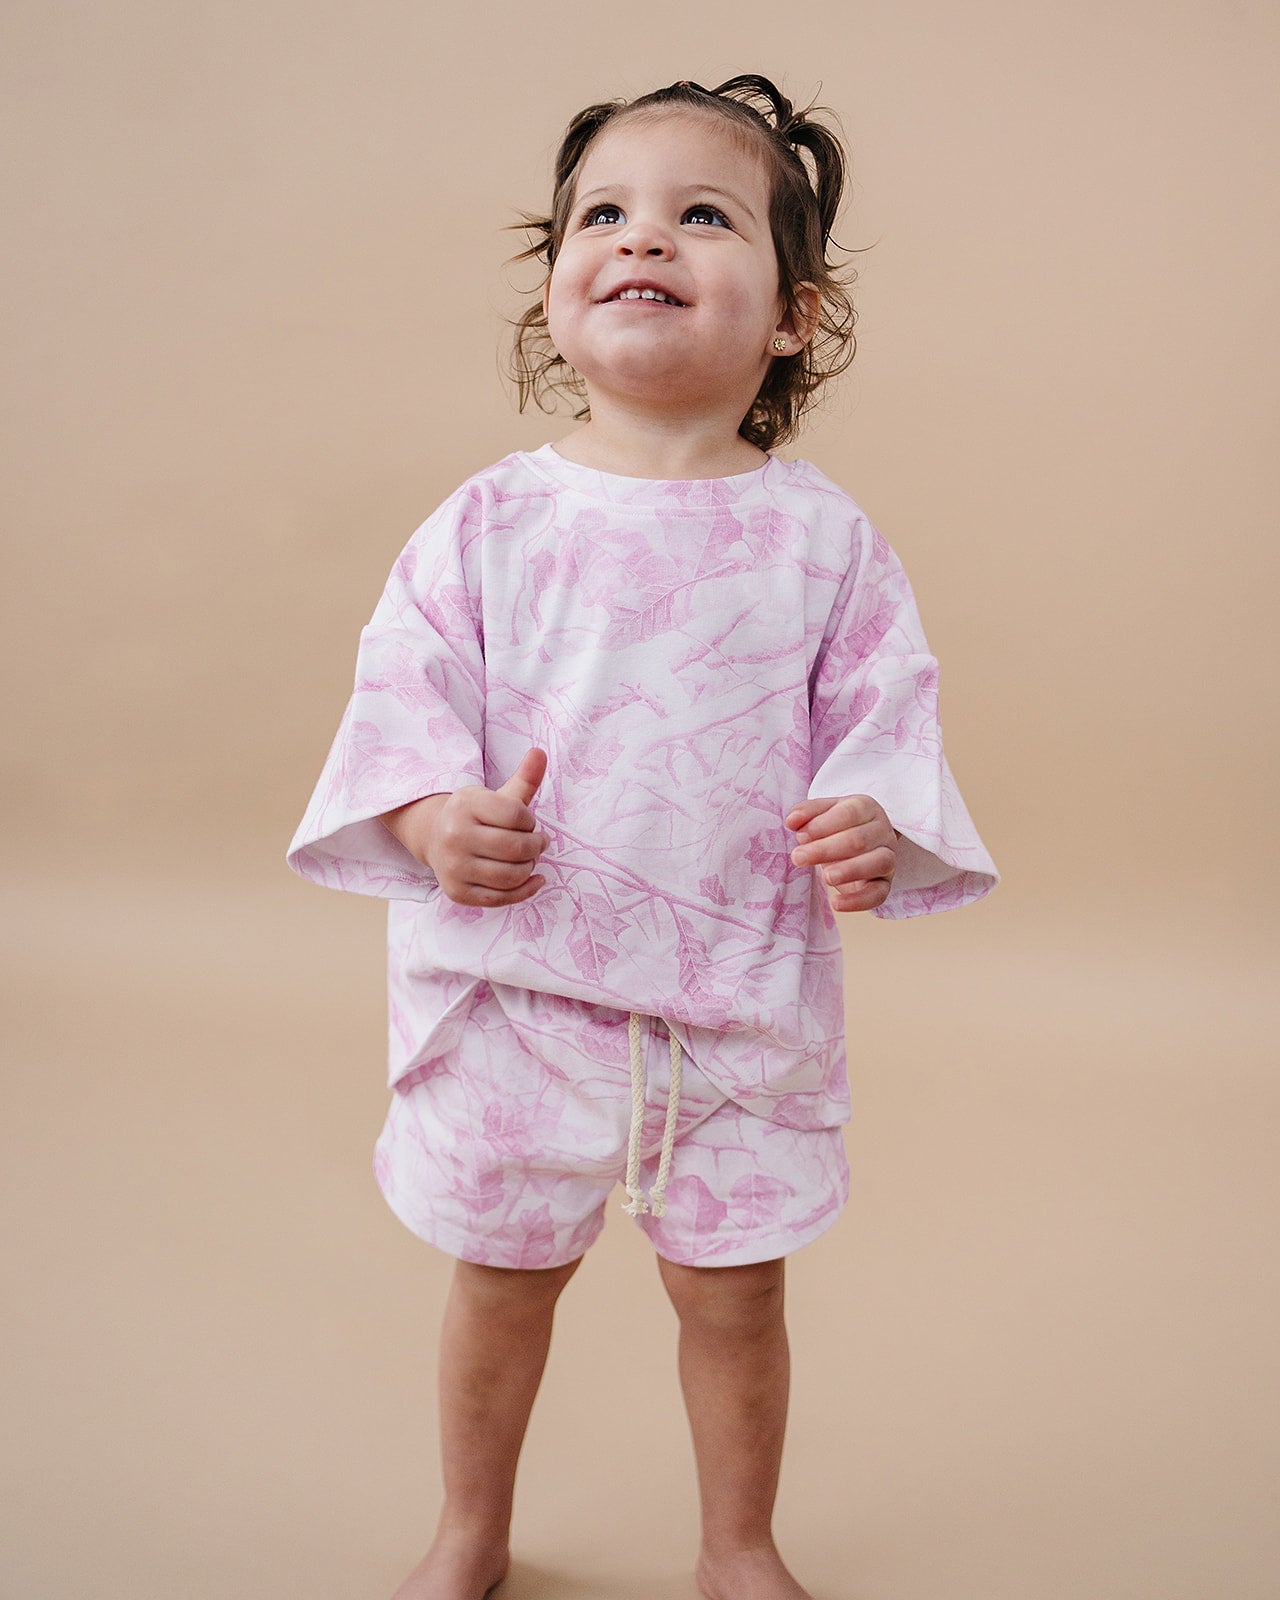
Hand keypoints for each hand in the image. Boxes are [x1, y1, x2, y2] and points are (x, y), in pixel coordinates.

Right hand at [381, 747, 550, 906]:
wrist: (434, 839)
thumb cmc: (475, 816)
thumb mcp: (496, 796)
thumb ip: (523, 779)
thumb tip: (540, 753)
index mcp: (464, 806)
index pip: (517, 816)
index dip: (531, 821)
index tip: (528, 822)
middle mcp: (454, 836)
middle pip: (516, 847)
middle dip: (537, 846)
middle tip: (539, 843)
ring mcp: (454, 867)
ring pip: (511, 875)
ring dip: (530, 867)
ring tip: (530, 858)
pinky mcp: (458, 892)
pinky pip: (501, 898)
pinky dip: (526, 891)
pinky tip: (535, 879)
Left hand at [785, 794, 897, 912]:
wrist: (861, 844)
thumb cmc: (837, 826)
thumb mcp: (822, 813)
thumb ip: (807, 812)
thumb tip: (792, 821)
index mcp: (867, 808)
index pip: (848, 813)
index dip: (823, 825)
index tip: (800, 835)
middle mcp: (882, 831)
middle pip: (858, 840)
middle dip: (825, 849)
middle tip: (798, 857)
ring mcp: (888, 858)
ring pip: (877, 863)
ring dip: (849, 871)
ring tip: (825, 877)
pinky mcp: (885, 883)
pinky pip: (878, 894)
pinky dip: (858, 901)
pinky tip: (836, 904)